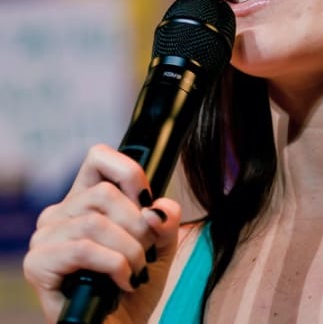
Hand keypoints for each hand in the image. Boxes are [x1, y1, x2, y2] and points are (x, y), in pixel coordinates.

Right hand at [23, 143, 180, 323]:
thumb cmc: (135, 283)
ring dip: (129, 249)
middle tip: (146, 251)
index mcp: (85, 198)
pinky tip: (124, 282)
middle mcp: (60, 213)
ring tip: (137, 271)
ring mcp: (45, 238)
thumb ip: (165, 218)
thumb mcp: (161, 243)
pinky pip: (83, 249)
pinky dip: (114, 264)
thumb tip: (157, 209)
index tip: (148, 201)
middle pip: (104, 192)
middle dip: (137, 223)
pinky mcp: (38, 264)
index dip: (128, 171)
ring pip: (95, 221)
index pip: (98, 156)